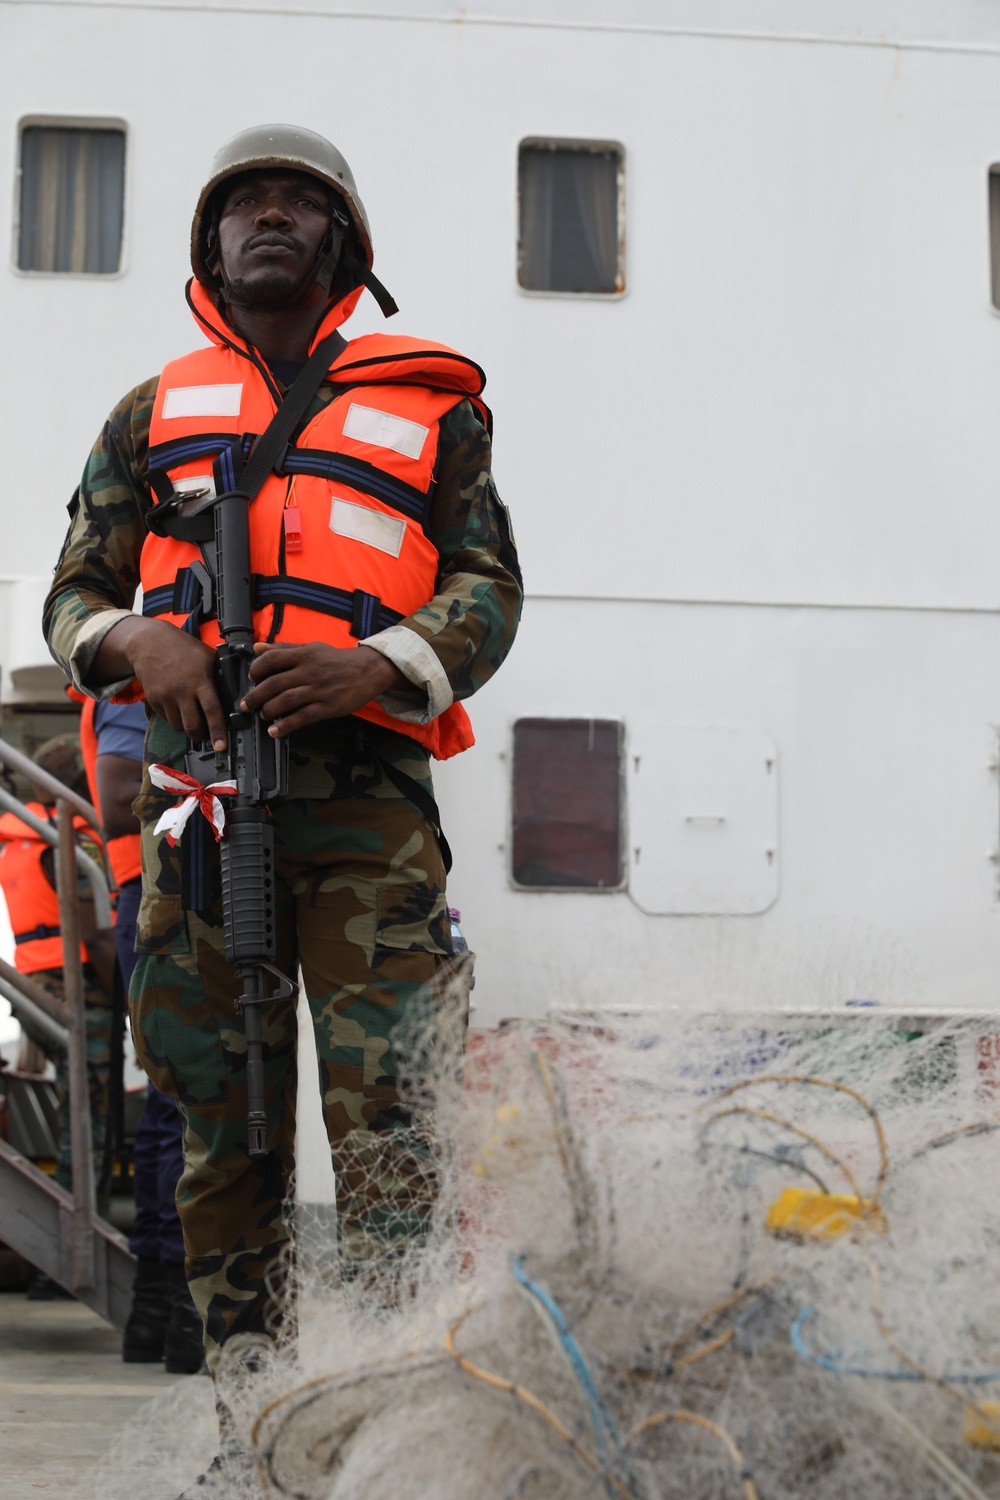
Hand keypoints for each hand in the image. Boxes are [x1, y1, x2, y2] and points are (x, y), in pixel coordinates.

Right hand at [94, 617, 227, 750]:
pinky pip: (166, 718)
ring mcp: (165, 696)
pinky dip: (173, 716)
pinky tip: (176, 703)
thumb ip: (220, 675)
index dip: (218, 731)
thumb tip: (237, 693)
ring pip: (178, 726)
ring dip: (186, 726)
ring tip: (190, 714)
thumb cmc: (183, 649)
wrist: (149, 642)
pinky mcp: (153, 699)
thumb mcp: (207, 657)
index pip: (212, 710)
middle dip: (200, 736)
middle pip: (192, 726)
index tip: (222, 747)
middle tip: (205, 736)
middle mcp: (182, 690)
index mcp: (200, 680)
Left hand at [242, 641, 406, 737]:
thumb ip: (284, 648)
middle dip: (256, 696)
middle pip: (275, 683)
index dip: (256, 670)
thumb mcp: (311, 647)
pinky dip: (286, 726)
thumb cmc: (337, 660)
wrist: (368, 670)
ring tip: (262, 715)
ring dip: (269, 710)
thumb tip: (258, 648)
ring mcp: (319, 690)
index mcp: (304, 655)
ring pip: (286, 701)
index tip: (251, 678)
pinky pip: (303, 717)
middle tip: (247, 704)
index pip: (272, 659)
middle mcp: (310, 671)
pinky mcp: (328, 707)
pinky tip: (275, 731)